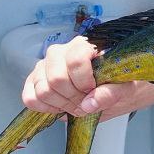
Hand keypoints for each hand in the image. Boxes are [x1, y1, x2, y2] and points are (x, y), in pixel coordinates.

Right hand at [21, 35, 140, 117]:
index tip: (93, 90)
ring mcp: (44, 65)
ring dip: (61, 105)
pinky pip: (29, 98)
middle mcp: (60, 51)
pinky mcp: (34, 80)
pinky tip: (60, 107)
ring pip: (42, 89)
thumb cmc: (116, 83)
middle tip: (86, 104)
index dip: (84, 81)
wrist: (108, 88)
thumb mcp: (124, 88)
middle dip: (73, 98)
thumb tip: (89, 103)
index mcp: (84, 45)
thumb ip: (111, 93)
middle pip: (56, 78)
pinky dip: (45, 108)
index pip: (75, 59)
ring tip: (76, 106)